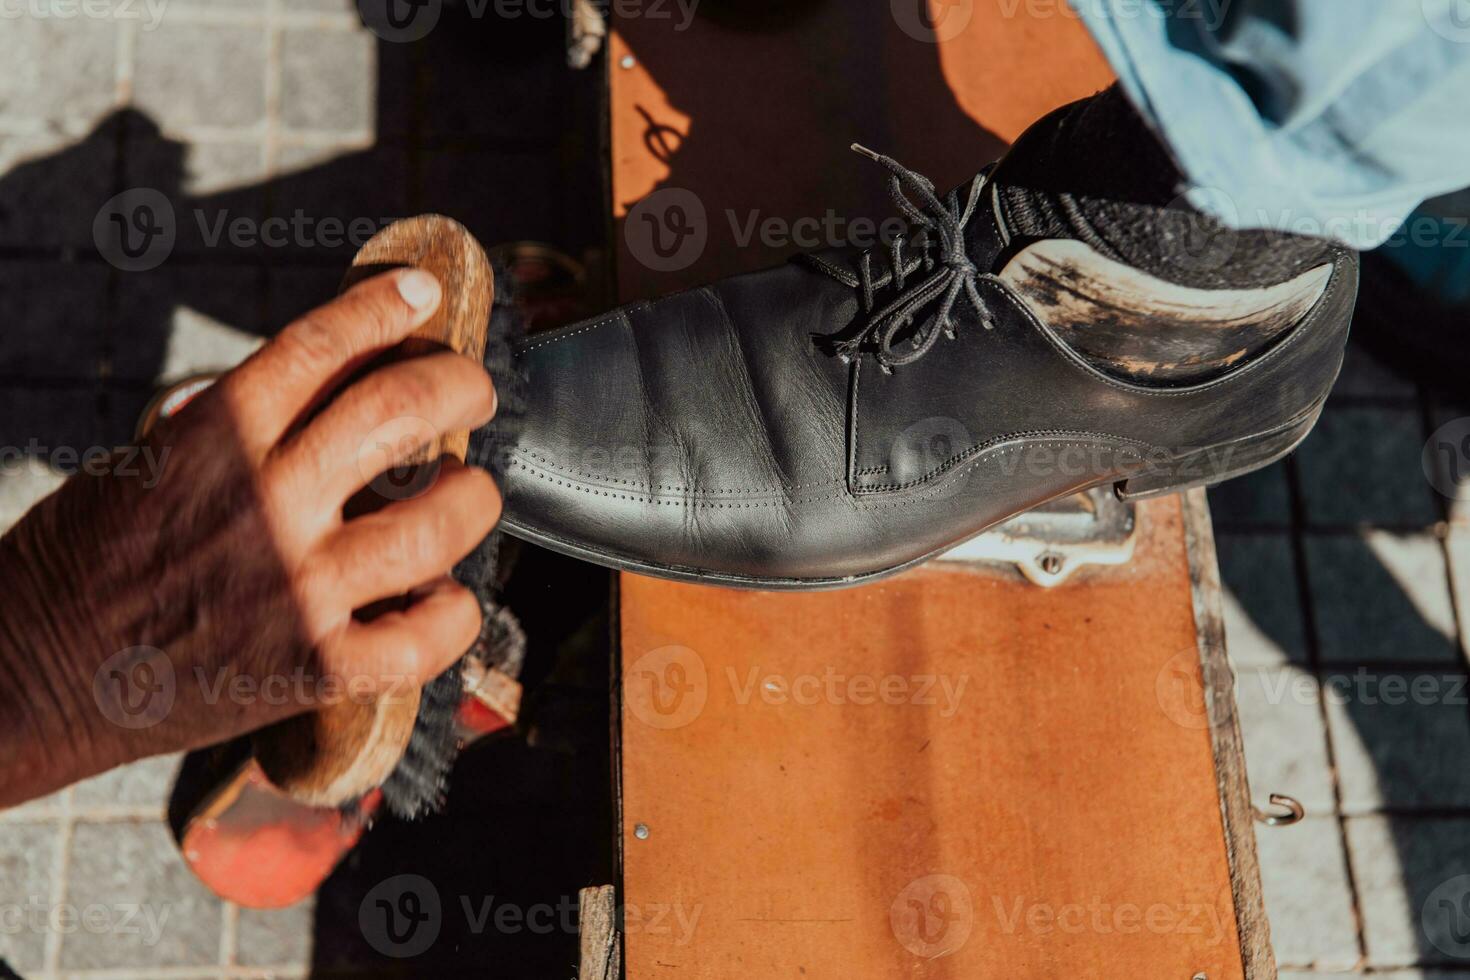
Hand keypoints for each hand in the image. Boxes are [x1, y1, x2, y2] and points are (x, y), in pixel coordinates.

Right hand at [0, 269, 499, 805]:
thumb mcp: (141, 463)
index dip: (385, 307)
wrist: (22, 679)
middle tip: (473, 389)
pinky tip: (445, 599)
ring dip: (473, 498)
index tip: (422, 294)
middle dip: (457, 384)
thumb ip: (232, 432)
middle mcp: (265, 502)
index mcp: (213, 438)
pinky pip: (424, 637)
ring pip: (436, 521)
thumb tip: (320, 399)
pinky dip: (454, 613)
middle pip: (398, 410)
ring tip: (471, 495)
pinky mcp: (314, 669)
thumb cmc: (77, 566)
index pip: (320, 345)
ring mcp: (297, 588)